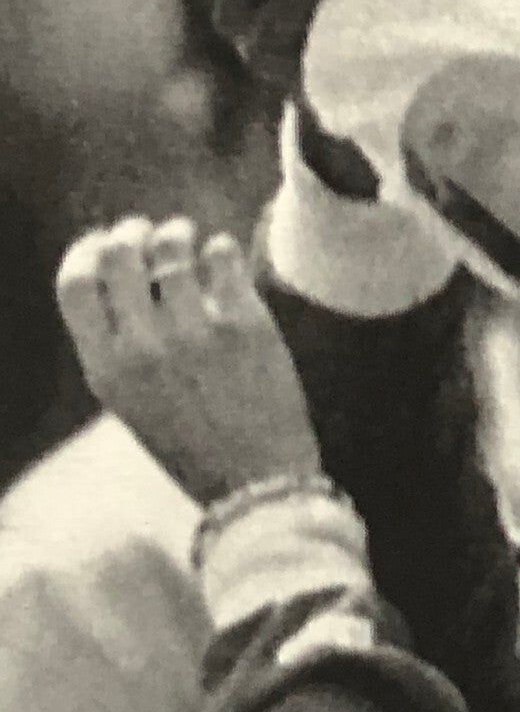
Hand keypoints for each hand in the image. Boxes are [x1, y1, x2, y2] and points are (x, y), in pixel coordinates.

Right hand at [55, 216, 321, 503]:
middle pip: (119, 254)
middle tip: (148, 232)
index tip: (101, 241)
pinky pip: (222, 255)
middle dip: (131, 232)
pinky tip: (221, 258)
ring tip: (186, 238)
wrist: (255, 479)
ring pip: (172, 247)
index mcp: (106, 369)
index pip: (73, 285)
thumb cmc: (192, 439)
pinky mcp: (244, 323)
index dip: (85, 250)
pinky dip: (219, 247)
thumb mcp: (130, 401)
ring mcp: (195, 332)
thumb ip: (117, 343)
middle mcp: (144, 347)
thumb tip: (113, 270)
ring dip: (177, 233)